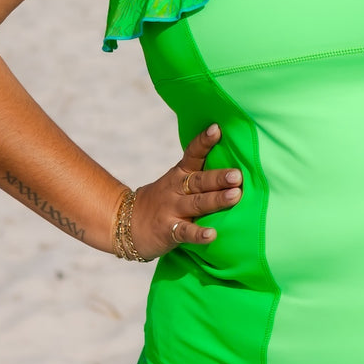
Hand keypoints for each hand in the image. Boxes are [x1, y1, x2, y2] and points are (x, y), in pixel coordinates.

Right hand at [130, 123, 242, 255]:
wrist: (126, 223)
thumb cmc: (162, 200)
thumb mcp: (176, 182)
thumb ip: (199, 176)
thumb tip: (234, 166)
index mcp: (180, 174)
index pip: (192, 154)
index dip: (204, 141)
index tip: (217, 129)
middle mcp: (176, 189)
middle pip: (199, 181)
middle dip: (219, 177)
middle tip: (237, 175)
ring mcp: (172, 209)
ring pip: (197, 203)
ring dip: (216, 200)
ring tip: (235, 196)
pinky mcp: (168, 230)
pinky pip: (185, 232)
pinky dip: (198, 234)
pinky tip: (212, 234)